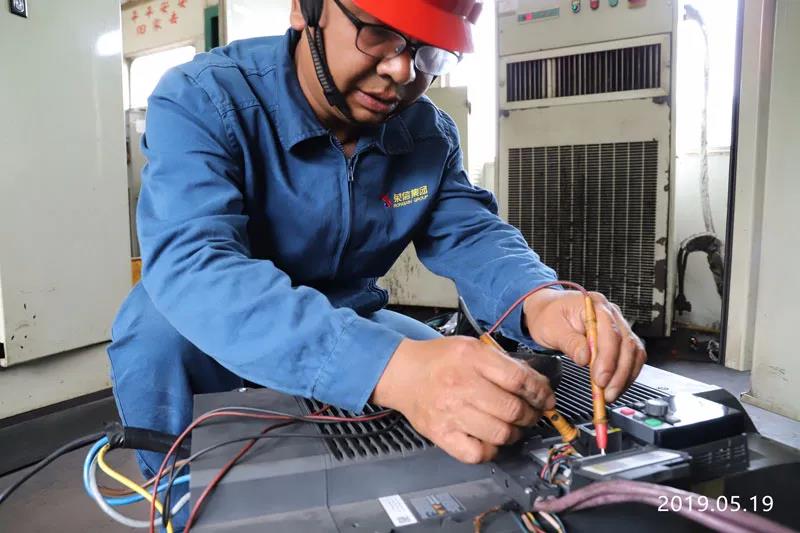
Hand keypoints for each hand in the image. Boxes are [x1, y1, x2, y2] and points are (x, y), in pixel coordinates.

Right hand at [371, 337, 555, 463]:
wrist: (403, 373)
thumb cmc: (439, 360)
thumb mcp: (472, 347)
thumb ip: (503, 363)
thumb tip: (538, 384)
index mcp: (471, 358)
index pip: (519, 379)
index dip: (540, 392)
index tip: (546, 398)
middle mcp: (461, 385)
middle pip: (513, 409)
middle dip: (531, 414)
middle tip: (532, 413)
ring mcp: (450, 412)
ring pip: (500, 434)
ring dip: (515, 433)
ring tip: (514, 426)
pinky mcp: (442, 434)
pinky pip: (477, 453)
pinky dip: (491, 450)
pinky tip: (491, 439)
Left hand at [523, 289, 646, 401]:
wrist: (548, 311)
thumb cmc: (549, 316)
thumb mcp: (551, 328)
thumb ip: (570, 342)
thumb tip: (585, 358)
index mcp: (595, 305)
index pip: (611, 333)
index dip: (608, 359)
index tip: (600, 380)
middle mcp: (611, 313)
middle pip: (627, 344)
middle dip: (619, 373)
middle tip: (606, 394)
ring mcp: (618, 325)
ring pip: (634, 352)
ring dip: (625, 376)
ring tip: (610, 394)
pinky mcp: (619, 338)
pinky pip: (631, 357)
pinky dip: (626, 374)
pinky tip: (615, 386)